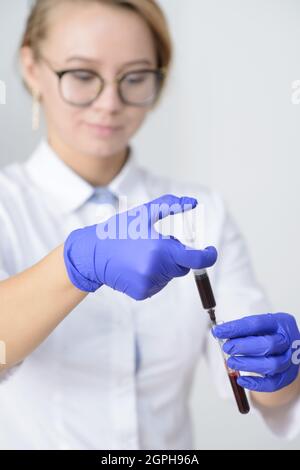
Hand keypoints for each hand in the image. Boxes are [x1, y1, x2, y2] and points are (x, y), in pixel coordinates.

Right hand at [64, 194, 217, 299]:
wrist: (92, 254)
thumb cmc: (119, 231)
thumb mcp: (144, 214)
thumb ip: (171, 206)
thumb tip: (192, 202)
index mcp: (160, 249)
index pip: (196, 259)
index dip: (207, 256)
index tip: (210, 251)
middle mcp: (157, 270)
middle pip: (182, 266)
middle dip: (176, 255)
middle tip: (155, 244)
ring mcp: (149, 284)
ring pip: (170, 275)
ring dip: (164, 266)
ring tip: (141, 255)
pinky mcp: (142, 293)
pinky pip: (158, 284)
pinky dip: (153, 276)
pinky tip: (136, 266)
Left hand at [213, 313, 299, 391]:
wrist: (289, 347)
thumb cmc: (271, 334)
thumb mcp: (260, 325)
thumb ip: (241, 329)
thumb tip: (218, 332)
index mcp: (280, 323)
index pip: (257, 324)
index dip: (236, 328)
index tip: (219, 331)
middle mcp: (287, 341)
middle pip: (268, 345)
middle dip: (244, 347)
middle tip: (227, 348)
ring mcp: (289, 359)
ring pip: (272, 365)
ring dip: (248, 364)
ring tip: (231, 362)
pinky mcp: (286, 376)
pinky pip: (273, 383)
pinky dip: (256, 383)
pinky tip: (241, 379)